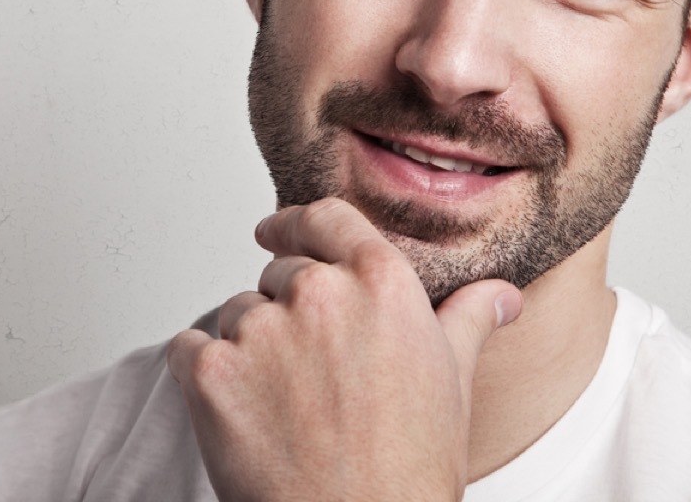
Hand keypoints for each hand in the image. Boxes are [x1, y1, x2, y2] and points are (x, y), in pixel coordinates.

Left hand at [167, 198, 522, 501]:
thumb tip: (501, 296)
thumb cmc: (407, 471)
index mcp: (380, 283)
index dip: (295, 223)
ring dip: (248, 346)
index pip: (326, 218)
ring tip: (285, 406)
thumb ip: (467, 320)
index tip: (275, 230)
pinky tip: (242, 414)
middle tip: (309, 374)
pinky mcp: (212, 370)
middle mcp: (317, 292)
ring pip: (236, 312)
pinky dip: (205, 375)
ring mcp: (260, 329)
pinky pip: (189, 348)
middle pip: (279, 272)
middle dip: (286, 313)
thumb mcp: (453, 384)